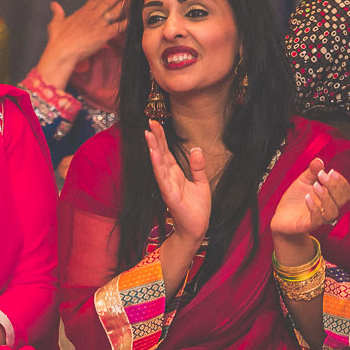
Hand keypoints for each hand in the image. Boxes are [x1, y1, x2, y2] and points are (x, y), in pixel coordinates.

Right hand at [36, 0, 134, 85]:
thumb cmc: (57, 41)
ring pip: (115, 11)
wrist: (61, 53)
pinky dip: (126, 22)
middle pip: (108, 1)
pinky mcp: (102, 36)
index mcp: (82, 12)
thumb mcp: (55, 24)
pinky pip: (118, 28)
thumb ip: (57, 12)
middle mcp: (92, 16)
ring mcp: (98, 25)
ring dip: (125, 2)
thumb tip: (54, 4)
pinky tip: (135, 17)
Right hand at [145, 120, 210, 242]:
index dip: (161, 137)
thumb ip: (198, 166)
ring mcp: (167, 186)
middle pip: (160, 154)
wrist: (198, 228)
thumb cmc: (197, 208)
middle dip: (155, 138)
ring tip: (148, 134)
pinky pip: (162, 178)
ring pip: (158, 164)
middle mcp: (168, 178)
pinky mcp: (170, 196)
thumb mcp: (201, 182)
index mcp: (175, 173)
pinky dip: (158, 166)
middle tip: (149, 121)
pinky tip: (154, 154)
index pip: (166, 151)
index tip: (155, 122)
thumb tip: (196, 148)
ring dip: (153, 149)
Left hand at [270, 159, 349, 241]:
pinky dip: (314, 208)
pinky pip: (317, 219)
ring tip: (315, 186)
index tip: (331, 171)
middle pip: (342, 200)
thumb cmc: (294, 201)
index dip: (342, 182)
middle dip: (334, 186)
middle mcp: (328, 208)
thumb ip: (312, 172)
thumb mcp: (302, 182)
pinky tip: (307, 198)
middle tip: (321, 175)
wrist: (281, 217)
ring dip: (326, 197)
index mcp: (330, 197)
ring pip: (333, 211)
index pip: (346, 192)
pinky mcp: (309, 224)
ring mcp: (320, 217)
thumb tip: (318, 160)